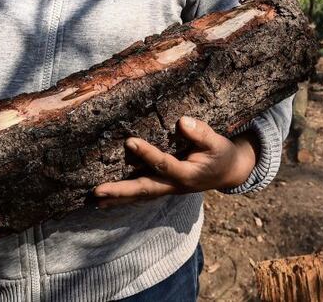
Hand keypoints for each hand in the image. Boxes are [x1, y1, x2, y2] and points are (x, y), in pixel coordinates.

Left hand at [93, 116, 256, 208]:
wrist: (228, 173)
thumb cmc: (221, 154)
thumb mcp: (218, 142)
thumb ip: (202, 133)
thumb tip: (182, 122)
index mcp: (187, 174)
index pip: (164, 165)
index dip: (147, 154)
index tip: (130, 141)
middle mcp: (174, 185)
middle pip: (144, 189)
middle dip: (121, 191)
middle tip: (98, 191)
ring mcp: (167, 189)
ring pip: (140, 195)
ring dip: (118, 198)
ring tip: (95, 200)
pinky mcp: (164, 187)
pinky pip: (141, 194)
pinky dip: (124, 198)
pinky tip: (106, 201)